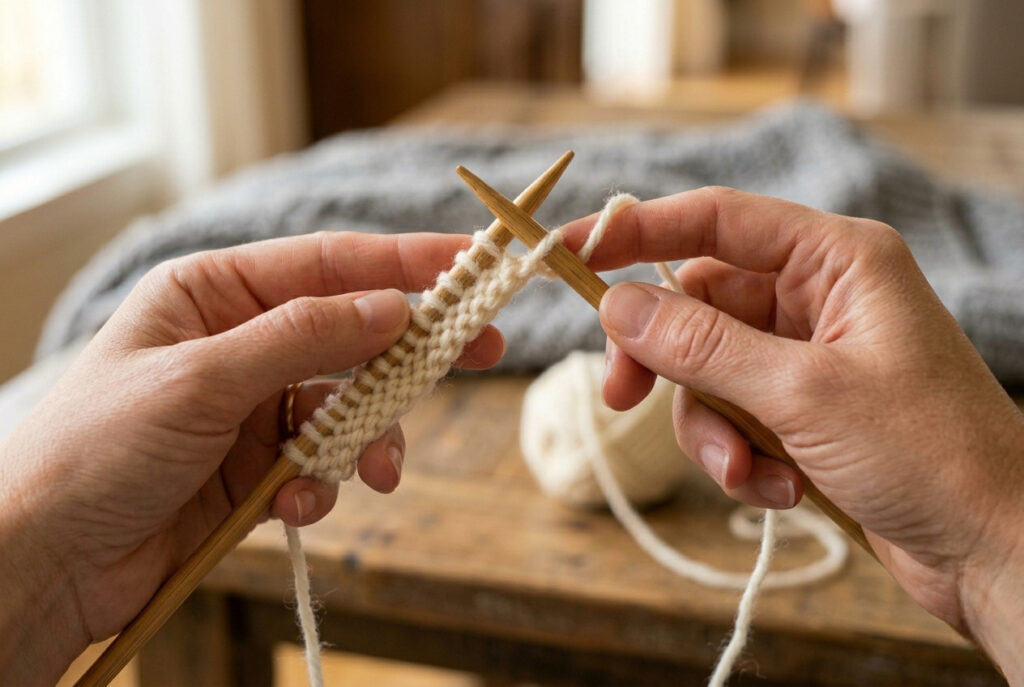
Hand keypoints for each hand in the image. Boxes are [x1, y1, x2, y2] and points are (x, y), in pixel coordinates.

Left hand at [0, 231, 502, 682]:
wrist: (46, 559)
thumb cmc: (96, 447)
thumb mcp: (201, 378)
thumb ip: (301, 338)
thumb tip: (391, 307)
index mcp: (215, 294)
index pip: (327, 264)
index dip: (403, 262)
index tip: (469, 265)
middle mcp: (241, 341)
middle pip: (352, 332)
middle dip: (411, 352)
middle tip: (483, 352)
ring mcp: (253, 406)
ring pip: (348, 406)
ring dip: (367, 438)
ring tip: (377, 471)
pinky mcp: (259, 466)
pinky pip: (323, 463)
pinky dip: (324, 485)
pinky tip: (296, 505)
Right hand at [562, 187, 1023, 679]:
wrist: (996, 548)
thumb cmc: (931, 454)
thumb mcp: (802, 393)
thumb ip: (702, 345)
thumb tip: (617, 305)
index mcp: (836, 260)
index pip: (716, 220)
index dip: (639, 230)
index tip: (574, 253)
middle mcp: (819, 297)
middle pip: (698, 303)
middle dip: (665, 359)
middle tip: (620, 396)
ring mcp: (810, 356)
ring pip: (708, 371)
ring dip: (712, 428)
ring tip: (747, 471)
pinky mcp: (803, 410)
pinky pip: (734, 416)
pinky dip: (741, 457)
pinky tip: (781, 490)